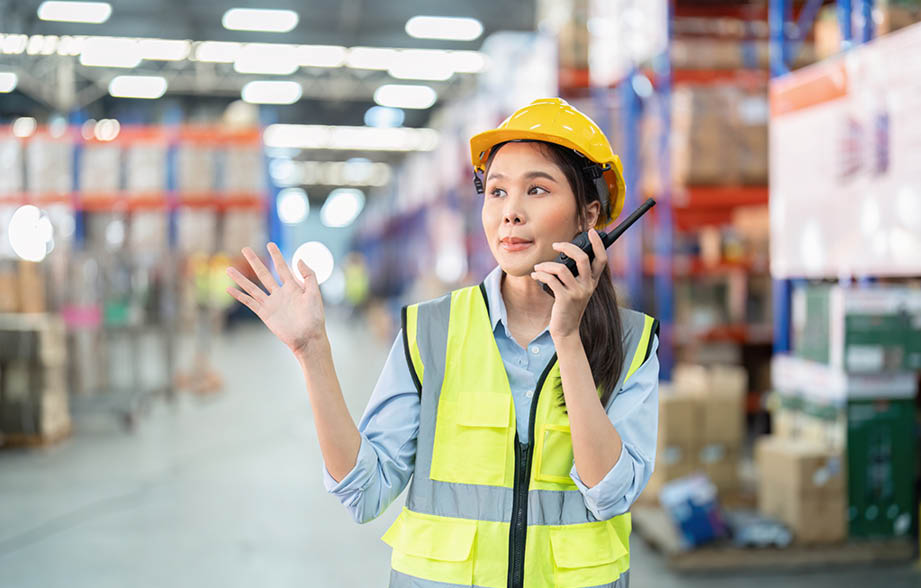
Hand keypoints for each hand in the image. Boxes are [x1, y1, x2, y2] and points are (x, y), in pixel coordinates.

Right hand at [226, 242, 326, 356]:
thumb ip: (309, 276)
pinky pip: (250, 302)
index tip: (270, 244)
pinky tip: (230, 289)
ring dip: (240, 278)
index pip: (282, 267)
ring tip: (228, 269)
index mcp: (293, 287)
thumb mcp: (315, 293)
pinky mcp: (265, 314)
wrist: (308, 337)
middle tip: (245, 249)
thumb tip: (299, 259)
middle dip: (254, 261)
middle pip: (263, 273)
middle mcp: (280, 293)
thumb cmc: (314, 317)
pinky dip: (240, 296)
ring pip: (252, 287)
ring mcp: (271, 303)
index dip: (276, 255)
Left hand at [531, 229, 607, 339]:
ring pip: (562, 268)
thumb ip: (576, 274)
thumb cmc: (569, 307)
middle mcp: (588, 286)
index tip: (591, 231)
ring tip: (539, 267)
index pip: (602, 259)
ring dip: (546, 265)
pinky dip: (541, 274)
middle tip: (556, 245)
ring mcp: (577, 293)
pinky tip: (536, 275)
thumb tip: (565, 254)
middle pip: (582, 258)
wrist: (567, 330)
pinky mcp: (565, 299)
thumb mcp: (577, 290)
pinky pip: (551, 280)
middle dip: (567, 247)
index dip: (598, 244)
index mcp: (593, 281)